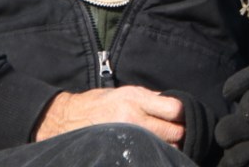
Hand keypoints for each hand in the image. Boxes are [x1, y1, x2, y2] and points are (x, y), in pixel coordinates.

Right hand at [35, 86, 184, 148]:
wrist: (67, 119)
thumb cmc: (98, 103)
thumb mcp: (125, 92)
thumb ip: (150, 98)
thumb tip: (174, 106)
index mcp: (135, 98)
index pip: (175, 109)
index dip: (181, 115)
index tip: (179, 117)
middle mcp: (133, 117)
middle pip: (174, 132)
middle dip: (178, 133)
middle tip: (174, 133)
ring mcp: (127, 136)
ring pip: (165, 148)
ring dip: (168, 147)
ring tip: (161, 143)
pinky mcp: (121, 151)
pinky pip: (148, 156)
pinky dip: (154, 155)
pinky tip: (151, 151)